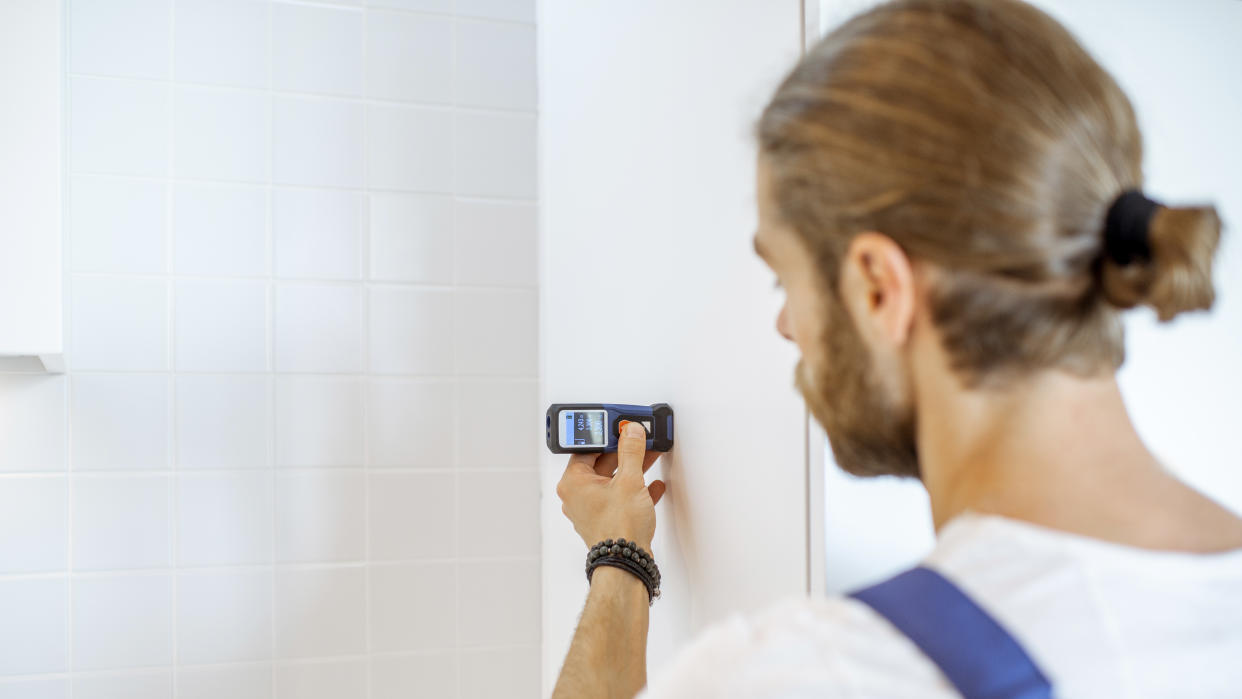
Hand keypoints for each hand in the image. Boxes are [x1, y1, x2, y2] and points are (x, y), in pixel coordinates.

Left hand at [556, 421, 666, 550]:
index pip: (587, 449)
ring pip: (613, 481)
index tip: (619, 427)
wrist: (627, 562)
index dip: (606, 436)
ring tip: (649, 455)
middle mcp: (577, 496)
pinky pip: (620, 498)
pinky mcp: (606, 520)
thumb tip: (630, 432)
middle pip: (601, 464)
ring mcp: (592, 510)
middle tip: (638, 439)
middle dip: (624, 452)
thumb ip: (631, 451)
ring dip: (632, 469)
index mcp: (573, 483)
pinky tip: (653, 486)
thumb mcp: (629, 480)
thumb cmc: (618, 528)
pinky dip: (635, 490)